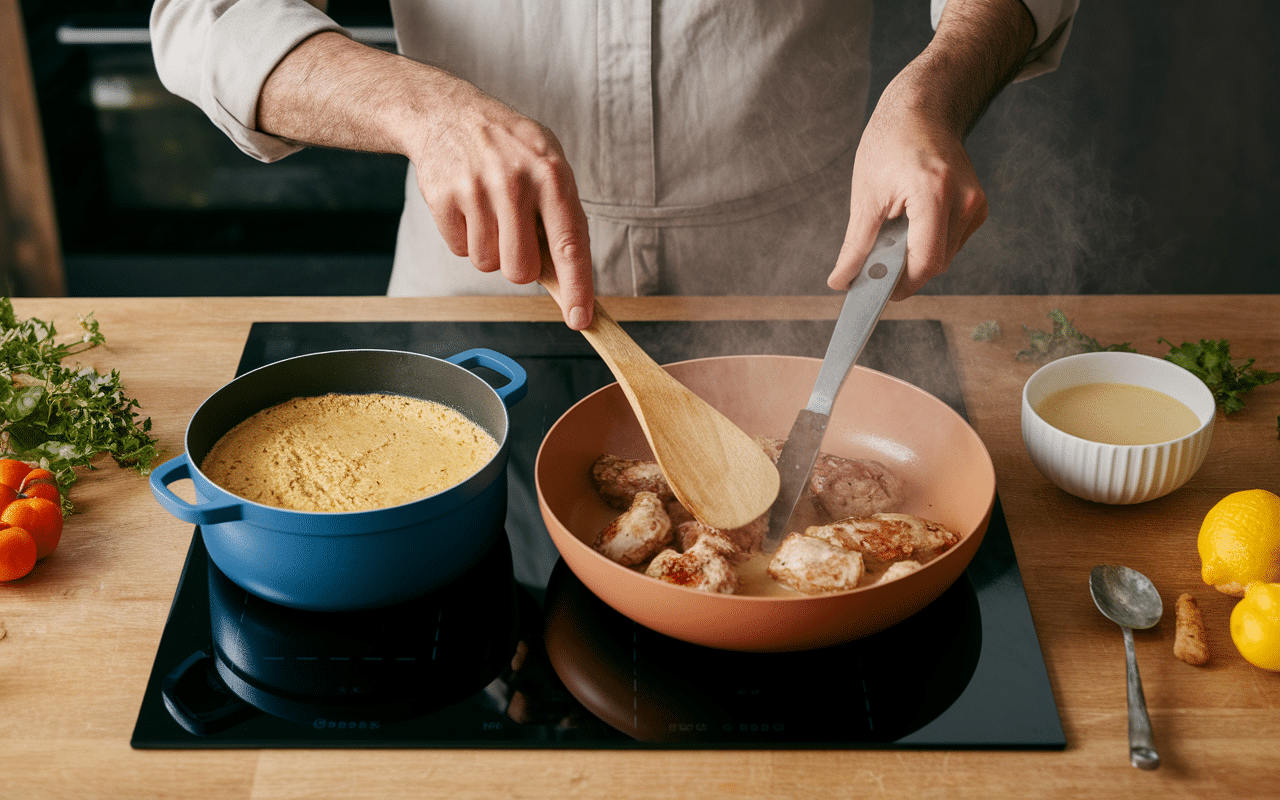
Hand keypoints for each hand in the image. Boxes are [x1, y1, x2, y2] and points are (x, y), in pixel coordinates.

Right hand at [409, 84, 594, 327]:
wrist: (448, 113)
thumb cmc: (509, 148)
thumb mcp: (548, 165)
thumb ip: (562, 219)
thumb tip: (570, 285)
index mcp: (552, 174)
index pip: (570, 244)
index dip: (577, 288)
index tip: (580, 319)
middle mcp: (515, 182)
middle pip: (520, 270)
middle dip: (518, 266)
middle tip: (514, 236)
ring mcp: (476, 190)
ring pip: (488, 264)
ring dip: (489, 250)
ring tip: (489, 211)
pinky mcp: (444, 198)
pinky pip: (459, 250)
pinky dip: (464, 238)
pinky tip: (467, 206)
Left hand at [829, 101, 987, 299]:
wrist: (923, 108)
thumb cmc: (890, 143)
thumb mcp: (865, 195)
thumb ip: (856, 244)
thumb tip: (841, 281)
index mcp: (934, 193)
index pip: (926, 262)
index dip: (900, 285)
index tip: (874, 292)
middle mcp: (964, 200)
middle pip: (935, 263)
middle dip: (903, 272)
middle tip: (873, 265)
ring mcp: (976, 204)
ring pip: (943, 256)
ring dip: (914, 258)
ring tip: (891, 234)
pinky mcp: (978, 208)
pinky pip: (950, 243)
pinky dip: (927, 245)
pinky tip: (910, 225)